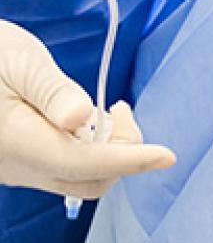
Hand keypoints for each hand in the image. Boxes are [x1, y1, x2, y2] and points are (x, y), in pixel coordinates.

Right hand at [0, 22, 175, 197]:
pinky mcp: (19, 164)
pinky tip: (86, 120)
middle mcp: (15, 167)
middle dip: (121, 152)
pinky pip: (64, 169)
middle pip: (87, 180)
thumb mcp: (20, 62)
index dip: (129, 161)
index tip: (166, 155)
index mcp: (16, 142)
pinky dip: (88, 151)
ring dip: (105, 151)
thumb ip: (52, 92)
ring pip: (78, 178)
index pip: (84, 164)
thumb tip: (81, 119)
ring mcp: (16, 170)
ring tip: (105, 109)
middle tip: (121, 109)